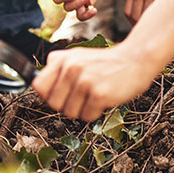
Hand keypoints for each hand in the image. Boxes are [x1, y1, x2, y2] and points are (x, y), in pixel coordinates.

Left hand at [31, 43, 158, 120]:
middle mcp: (71, 68)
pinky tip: (104, 98)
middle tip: (82, 95)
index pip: (39, 87)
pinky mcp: (98, 94)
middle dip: (67, 104)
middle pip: (53, 104)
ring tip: (94, 95)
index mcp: (63, 59)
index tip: (61, 93)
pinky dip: (96, 112)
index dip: (49, 94)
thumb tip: (37, 85)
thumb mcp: (78, 56)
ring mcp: (84, 81)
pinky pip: (87, 116)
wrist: (136, 59)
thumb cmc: (106, 62)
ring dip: (83, 109)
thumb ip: (58, 67)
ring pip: (70, 113)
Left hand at [125, 0, 173, 23]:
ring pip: (148, 15)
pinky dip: (162, 16)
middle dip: (142, 26)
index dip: (134, 24)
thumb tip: (142, 15)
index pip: (129, 13)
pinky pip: (159, 9)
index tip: (141, 27)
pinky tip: (167, 17)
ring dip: (153, 23)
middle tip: (152, 31)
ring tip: (160, 26)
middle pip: (136, 17)